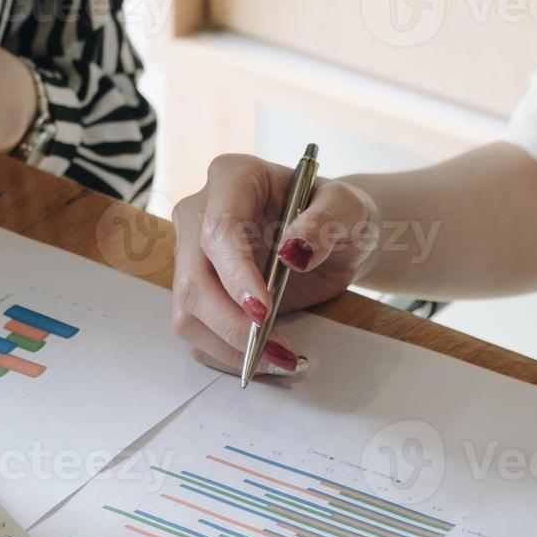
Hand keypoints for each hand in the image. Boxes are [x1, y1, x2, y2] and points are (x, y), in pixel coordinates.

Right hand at [171, 154, 380, 375]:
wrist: (336, 237)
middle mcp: (200, 214)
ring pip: (187, 312)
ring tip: (280, 358)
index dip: (236, 275)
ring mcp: (193, 254)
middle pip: (193, 280)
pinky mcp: (198, 289)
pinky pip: (198, 331)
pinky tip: (265, 357)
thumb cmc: (340, 214)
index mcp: (232, 178)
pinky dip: (228, 353)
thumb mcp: (349, 208)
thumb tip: (294, 252)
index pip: (218, 230)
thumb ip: (326, 221)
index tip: (266, 310)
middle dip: (230, 324)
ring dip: (229, 346)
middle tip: (277, 350)